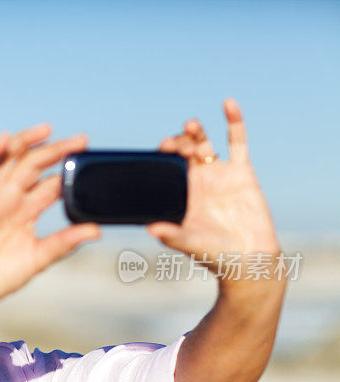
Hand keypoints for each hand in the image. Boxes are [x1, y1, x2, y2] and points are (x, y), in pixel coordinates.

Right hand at [0, 124, 99, 307]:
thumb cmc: (2, 275)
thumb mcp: (41, 256)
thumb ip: (66, 241)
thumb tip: (96, 230)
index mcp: (28, 210)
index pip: (52, 183)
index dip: (69, 171)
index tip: (91, 161)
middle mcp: (12, 199)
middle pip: (35, 165)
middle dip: (56, 151)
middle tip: (81, 141)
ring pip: (10, 160)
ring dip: (26, 142)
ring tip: (47, 130)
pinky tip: (5, 140)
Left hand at [149, 99, 280, 276]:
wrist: (248, 259)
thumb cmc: (214, 255)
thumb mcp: (189, 244)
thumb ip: (171, 235)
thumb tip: (150, 229)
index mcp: (179, 193)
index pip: (165, 167)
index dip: (162, 155)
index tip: (160, 149)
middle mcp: (196, 180)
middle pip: (182, 151)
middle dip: (177, 144)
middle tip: (177, 146)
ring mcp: (218, 173)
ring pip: (204, 144)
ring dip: (195, 131)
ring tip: (190, 125)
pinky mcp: (241, 171)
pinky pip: (237, 142)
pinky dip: (234, 122)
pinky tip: (228, 104)